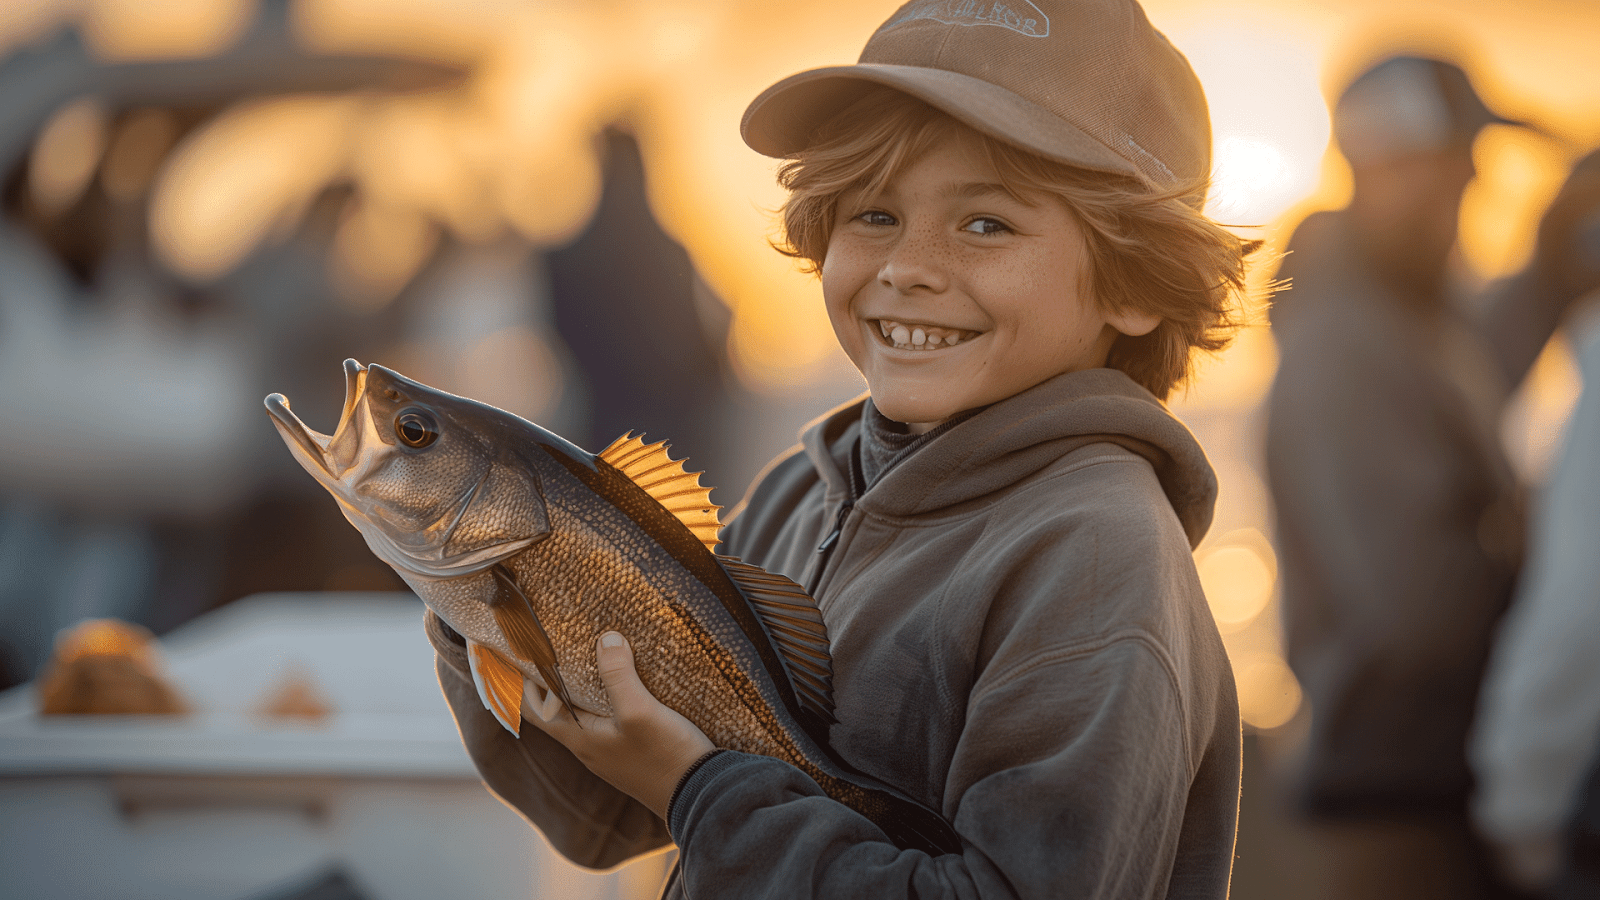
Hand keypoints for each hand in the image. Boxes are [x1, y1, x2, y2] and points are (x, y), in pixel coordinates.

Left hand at [522, 631, 715, 819]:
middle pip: (554, 709)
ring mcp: (609, 751)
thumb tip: (605, 639)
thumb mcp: (640, 711)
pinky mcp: (630, 750)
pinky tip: (622, 682)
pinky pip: (605, 719)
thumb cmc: (666, 756)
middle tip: (554, 645)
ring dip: (577, 687)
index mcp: (579, 738)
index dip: (521, 681)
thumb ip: (618, 675)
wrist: (701, 795)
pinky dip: (602, 697)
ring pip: (581, 713)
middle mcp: (588, 747)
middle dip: (549, 679)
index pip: (532, 709)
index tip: (519, 652)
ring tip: (588, 655)